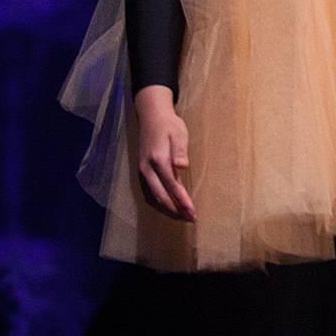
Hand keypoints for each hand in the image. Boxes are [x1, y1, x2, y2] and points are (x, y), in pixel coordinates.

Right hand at [133, 85, 194, 220]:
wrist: (151, 116)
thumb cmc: (169, 125)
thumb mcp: (179, 134)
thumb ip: (180, 151)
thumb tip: (182, 166)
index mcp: (158, 160)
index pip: (172, 186)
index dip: (182, 201)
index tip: (192, 212)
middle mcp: (148, 169)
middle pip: (160, 195)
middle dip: (175, 210)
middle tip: (190, 219)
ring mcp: (143, 171)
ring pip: (154, 196)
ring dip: (168, 208)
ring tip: (183, 216)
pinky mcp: (143, 171)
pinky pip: (150, 191)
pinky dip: (161, 201)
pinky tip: (171, 206)